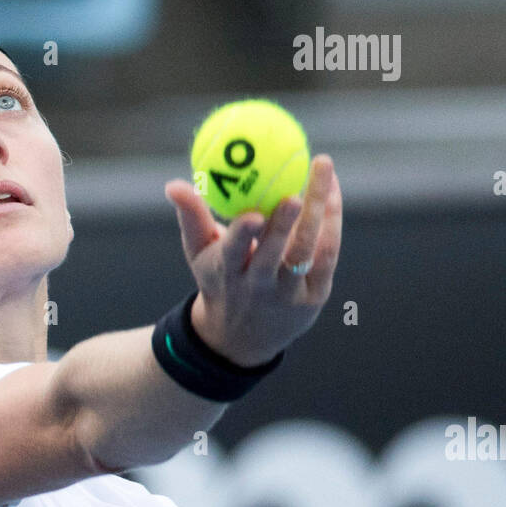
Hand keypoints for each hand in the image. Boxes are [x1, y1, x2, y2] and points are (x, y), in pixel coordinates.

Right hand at [164, 154, 341, 367]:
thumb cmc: (220, 281)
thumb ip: (191, 217)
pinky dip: (331, 222)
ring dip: (318, 211)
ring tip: (323, 168)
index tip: (253, 214)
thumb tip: (173, 184)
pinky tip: (332, 192)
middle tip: (295, 191)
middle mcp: (259, 287)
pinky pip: (327, 255)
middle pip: (275, 252)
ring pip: (306, 251)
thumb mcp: (199, 255)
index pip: (234, 254)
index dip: (243, 236)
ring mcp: (289, 294)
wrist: (243, 338)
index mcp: (228, 274)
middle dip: (285, 223)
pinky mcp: (315, 297)